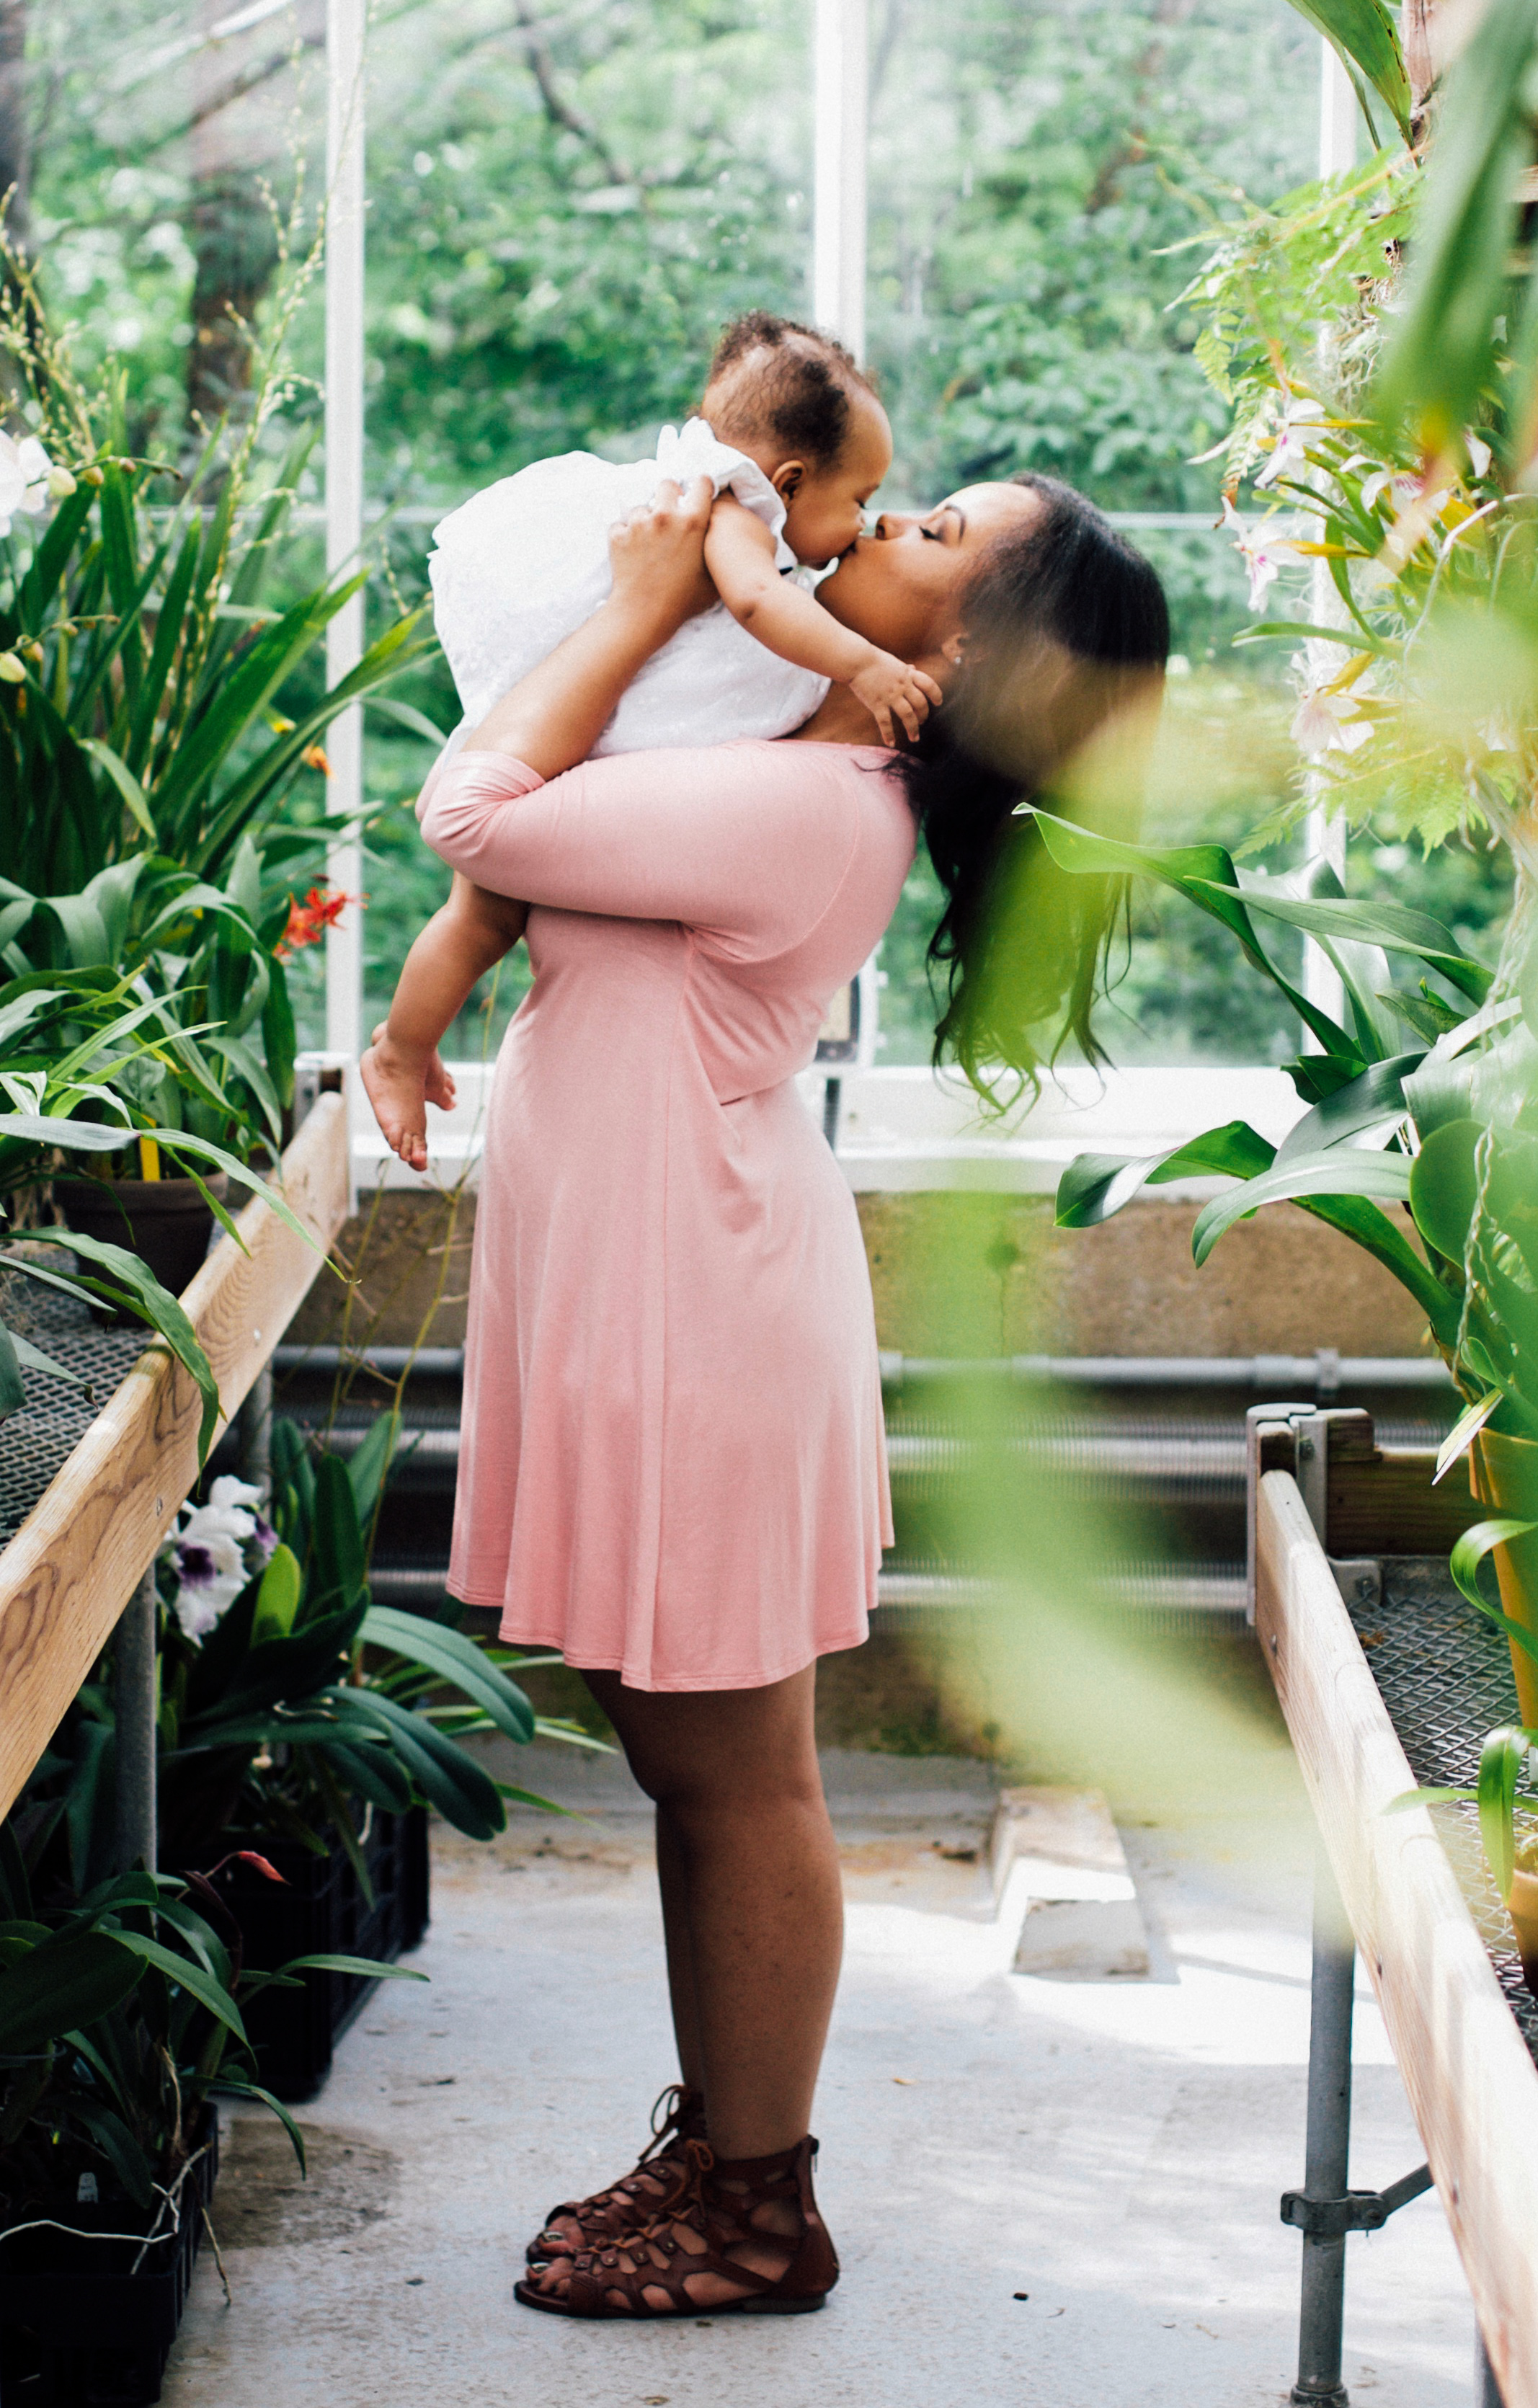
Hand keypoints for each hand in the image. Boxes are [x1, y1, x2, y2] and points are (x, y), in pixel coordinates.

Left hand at [608, 475, 716, 641]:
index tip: (697, 494)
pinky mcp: (618, 534)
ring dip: (644, 519)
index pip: (702, 483)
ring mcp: (639, 523)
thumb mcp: (713, 577)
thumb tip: (725, 543)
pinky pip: (621, 524)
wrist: (645, 616)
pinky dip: (625, 535)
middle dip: (668, 497)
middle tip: (669, 516)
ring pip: (641, 506)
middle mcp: (666, 516)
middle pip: (667, 485)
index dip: (701, 486)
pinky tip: (633, 553)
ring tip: (648, 543)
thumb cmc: (683, 602)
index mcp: (694, 522)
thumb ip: (717, 552)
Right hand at [848, 650, 944, 745]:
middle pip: (920, 703)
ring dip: (913, 729)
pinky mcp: (877, 703)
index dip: (936, 694)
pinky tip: (890, 743)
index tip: (938, 702)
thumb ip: (905, 669)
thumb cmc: (873, 660)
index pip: (928, 685)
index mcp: (907, 675)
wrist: (857, 660)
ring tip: (914, 738)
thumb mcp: (894, 662)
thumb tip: (913, 669)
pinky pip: (885, 722)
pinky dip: (888, 734)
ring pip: (908, 715)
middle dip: (923, 715)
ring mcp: (890, 696)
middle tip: (921, 723)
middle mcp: (902, 686)